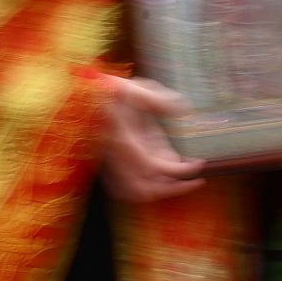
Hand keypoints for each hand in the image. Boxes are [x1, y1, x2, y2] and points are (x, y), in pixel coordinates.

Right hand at [100, 75, 205, 203]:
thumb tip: (182, 109)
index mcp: (123, 141)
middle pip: (145, 190)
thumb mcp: (134, 88)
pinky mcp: (111, 163)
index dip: (180, 171)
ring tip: (181, 184)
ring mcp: (113, 162)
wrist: (81, 96)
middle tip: (196, 181)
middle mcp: (117, 157)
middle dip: (173, 189)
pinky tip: (160, 180)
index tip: (200, 162)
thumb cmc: (108, 90)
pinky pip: (124, 187)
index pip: (154, 168)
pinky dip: (143, 190)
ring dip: (159, 192)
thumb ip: (157, 99)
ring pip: (134, 193)